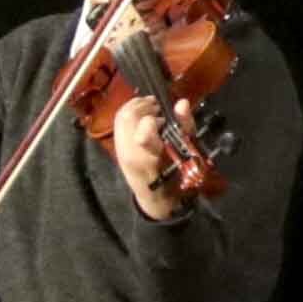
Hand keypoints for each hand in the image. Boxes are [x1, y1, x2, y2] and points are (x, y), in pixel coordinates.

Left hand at [104, 91, 185, 214]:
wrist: (154, 198)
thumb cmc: (175, 178)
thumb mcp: (185, 154)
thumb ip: (184, 127)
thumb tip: (182, 103)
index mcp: (147, 156)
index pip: (143, 128)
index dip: (153, 116)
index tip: (164, 116)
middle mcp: (129, 151)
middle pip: (127, 117)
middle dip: (143, 105)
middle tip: (156, 105)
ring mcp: (120, 149)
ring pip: (120, 117)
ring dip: (135, 106)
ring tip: (150, 107)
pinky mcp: (117, 147)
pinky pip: (119, 122)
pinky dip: (130, 112)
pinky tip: (142, 113)